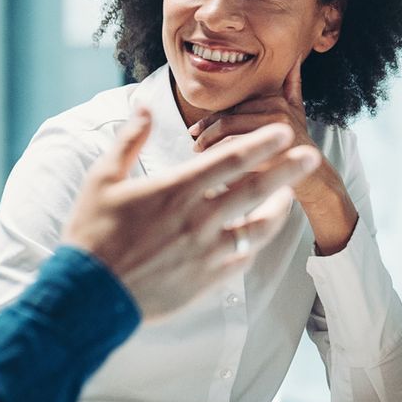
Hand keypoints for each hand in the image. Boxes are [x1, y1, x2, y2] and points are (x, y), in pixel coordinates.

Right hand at [60, 109, 319, 318]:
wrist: (89, 294)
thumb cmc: (91, 233)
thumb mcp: (102, 179)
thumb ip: (129, 141)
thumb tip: (143, 107)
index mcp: (176, 190)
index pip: (230, 160)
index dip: (261, 143)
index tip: (283, 132)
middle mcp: (198, 219)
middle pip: (256, 189)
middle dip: (289, 170)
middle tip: (312, 156)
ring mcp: (206, 252)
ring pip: (259, 228)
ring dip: (279, 209)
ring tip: (289, 197)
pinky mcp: (208, 280)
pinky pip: (243, 258)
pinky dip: (254, 244)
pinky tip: (257, 234)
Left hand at [189, 64, 357, 254]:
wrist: (316, 176)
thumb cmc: (300, 144)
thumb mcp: (298, 112)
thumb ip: (292, 86)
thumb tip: (293, 61)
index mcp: (276, 99)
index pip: (233, 106)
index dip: (211, 118)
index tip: (195, 130)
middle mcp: (276, 110)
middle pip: (228, 118)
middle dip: (206, 132)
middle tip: (194, 144)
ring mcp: (274, 129)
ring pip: (228, 132)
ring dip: (209, 144)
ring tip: (199, 153)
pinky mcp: (271, 150)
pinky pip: (234, 149)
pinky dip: (218, 156)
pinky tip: (211, 165)